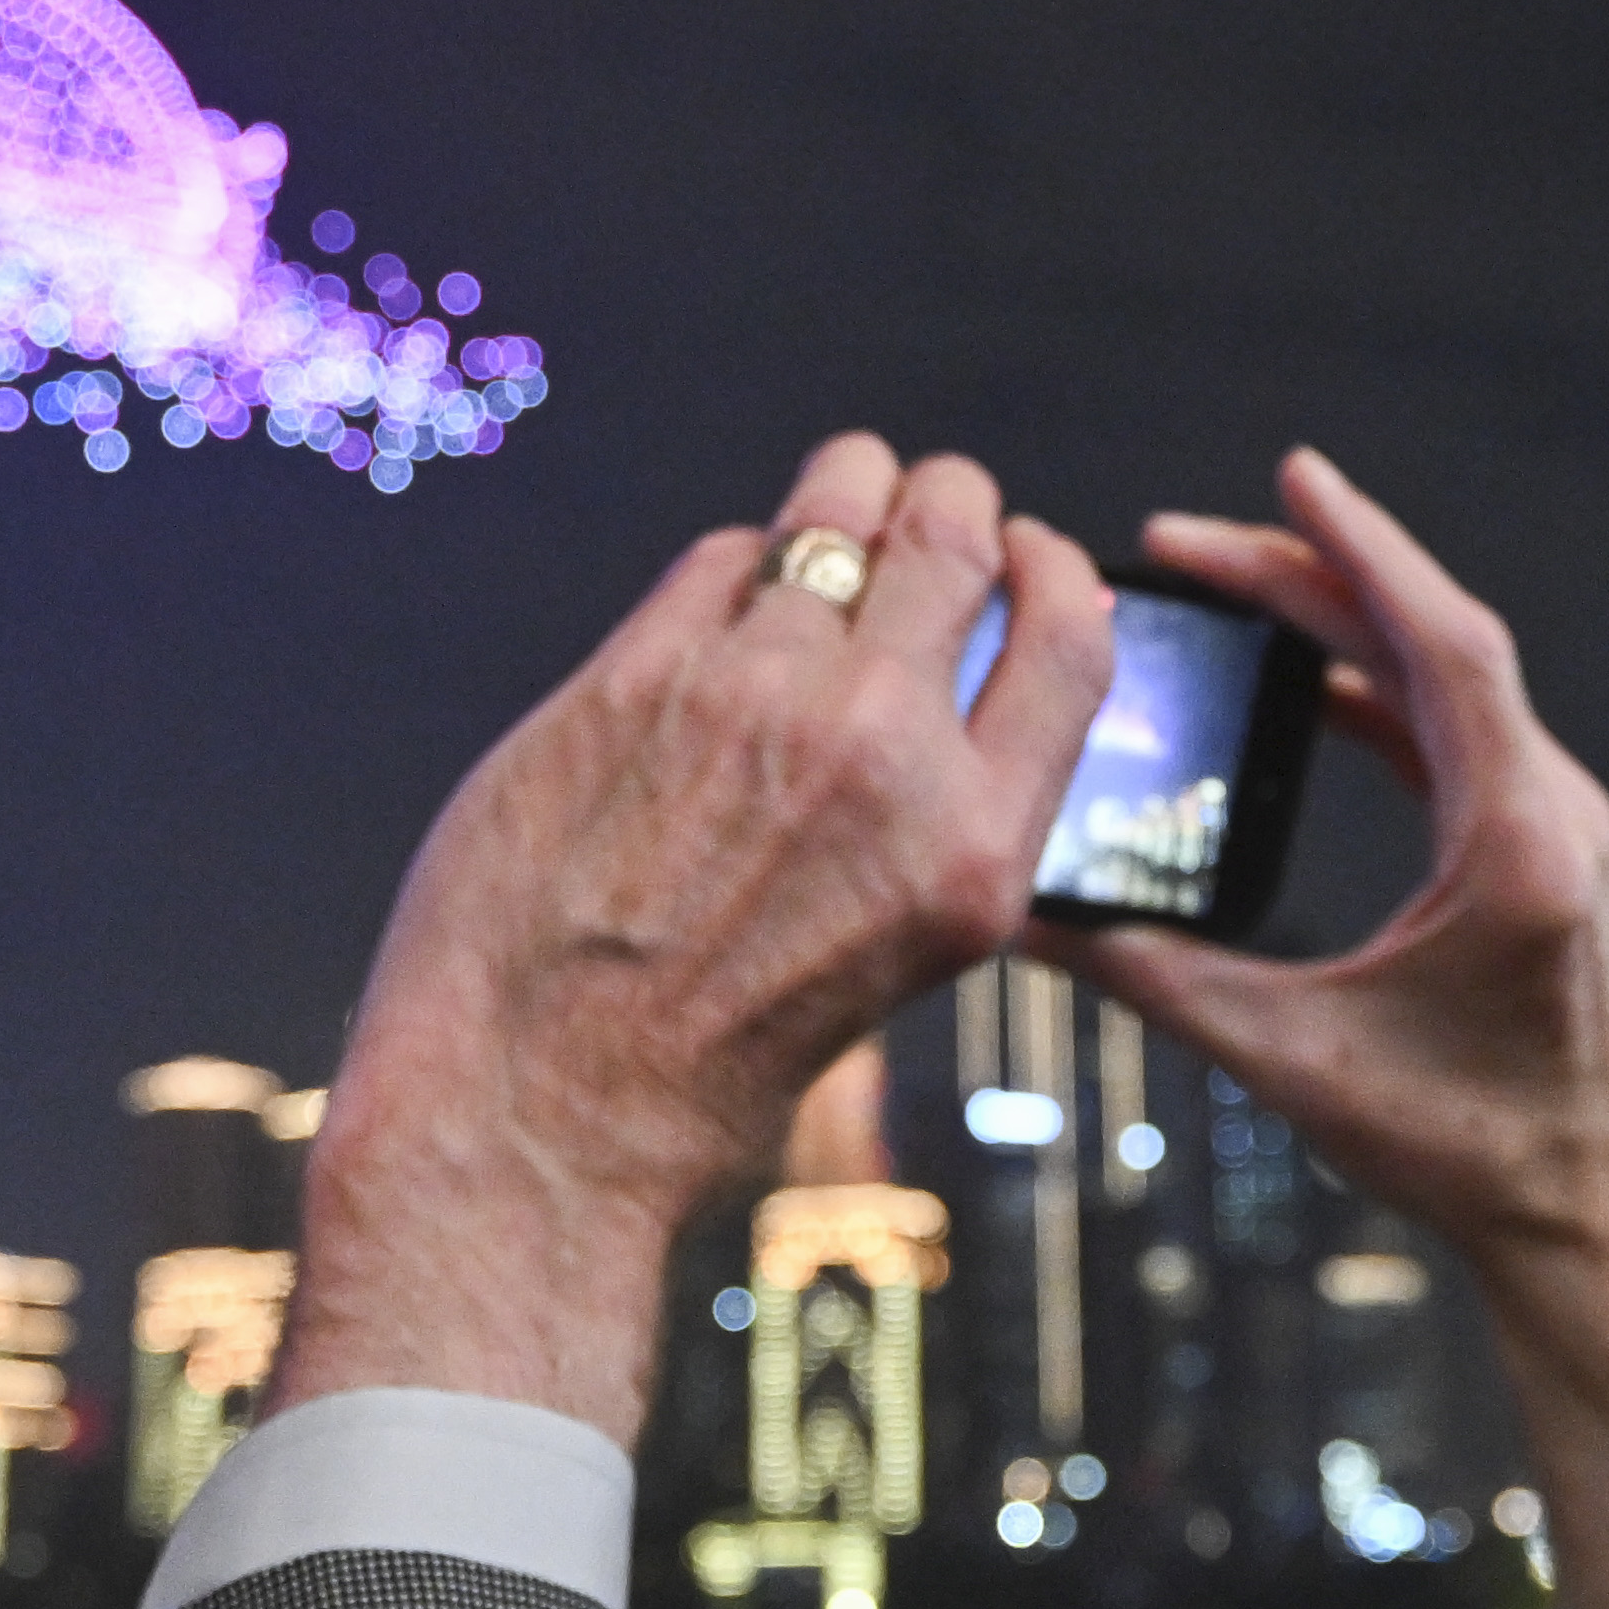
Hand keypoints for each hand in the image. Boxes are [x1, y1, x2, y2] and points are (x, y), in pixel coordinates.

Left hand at [283, 434, 1116, 1434]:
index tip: (1024, 551)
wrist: (534, 1115)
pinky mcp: (639, 677)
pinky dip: (730, 569)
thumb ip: (933, 820)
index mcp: (973, 851)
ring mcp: (757, 702)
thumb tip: (947, 688)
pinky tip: (715, 609)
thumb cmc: (703, 1066)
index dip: (1055, 569)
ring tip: (838, 497)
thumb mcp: (894, 961)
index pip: (1074, 641)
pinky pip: (718, 560)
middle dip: (945, 498)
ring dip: (844, 494)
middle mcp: (883, 758)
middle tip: (924, 499)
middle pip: (953, 536)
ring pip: (833, 511)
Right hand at [1074, 455, 1608, 1608]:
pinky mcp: (1539, 851)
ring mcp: (1554, 827)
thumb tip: (1033, 918)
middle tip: (1187, 540)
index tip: (1294, 473)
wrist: (1571, 1213)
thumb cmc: (1455, 1147)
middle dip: (1309, 576)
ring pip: (1445, 681)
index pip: (1445, 646)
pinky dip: (1376, 690)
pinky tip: (1307, 684)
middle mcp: (1552, 813)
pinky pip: (1453, 732)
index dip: (1363, 550)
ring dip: (1341, 626)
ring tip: (1228, 588)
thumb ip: (1158, 977)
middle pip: (1433, 643)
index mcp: (1514, 842)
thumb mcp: (1289, 1058)